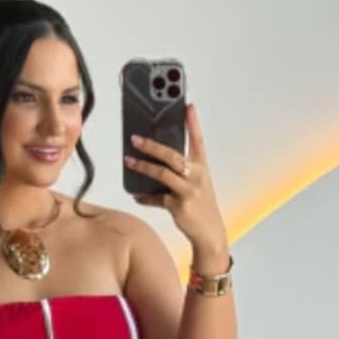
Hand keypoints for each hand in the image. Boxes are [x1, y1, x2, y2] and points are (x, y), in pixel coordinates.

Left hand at [125, 102, 228, 257]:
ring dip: (143, 167)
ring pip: (162, 174)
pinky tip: (137, 195)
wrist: (210, 233)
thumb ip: (180, 170)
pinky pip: (157, 199)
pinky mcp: (179, 207)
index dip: (193, 123)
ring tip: (128, 161)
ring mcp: (188, 192)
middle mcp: (197, 176)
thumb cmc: (200, 205)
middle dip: (152, 146)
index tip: (187, 106)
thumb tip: (154, 158)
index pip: (198, 140)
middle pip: (172, 155)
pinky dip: (146, 197)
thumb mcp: (196, 183)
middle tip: (135, 138)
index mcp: (201, 167)